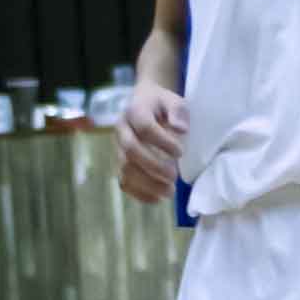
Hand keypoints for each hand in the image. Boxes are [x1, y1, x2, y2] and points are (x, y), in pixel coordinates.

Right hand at [116, 81, 188, 203]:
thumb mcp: (174, 100)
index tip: (181, 152)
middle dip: (153, 166)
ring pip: (125, 169)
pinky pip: (123, 181)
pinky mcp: (119, 163)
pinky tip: (157, 199)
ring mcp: (117, 148)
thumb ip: (178, 111)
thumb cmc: (162, 104)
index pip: (144, 127)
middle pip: (130, 151)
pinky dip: (139, 193)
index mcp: (134, 111)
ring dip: (147, 184)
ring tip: (170, 192)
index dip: (162, 142)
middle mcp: (122, 130)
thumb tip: (181, 129)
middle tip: (174, 176)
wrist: (143, 103)